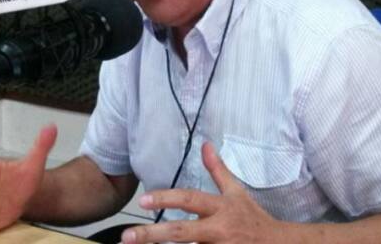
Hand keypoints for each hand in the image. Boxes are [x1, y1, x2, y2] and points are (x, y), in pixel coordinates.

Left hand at [121, 141, 287, 243]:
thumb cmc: (253, 219)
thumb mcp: (237, 193)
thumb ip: (218, 171)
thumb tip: (205, 145)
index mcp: (220, 208)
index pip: (190, 200)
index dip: (166, 198)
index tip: (143, 200)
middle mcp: (218, 230)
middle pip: (182, 232)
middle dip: (153, 234)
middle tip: (127, 237)